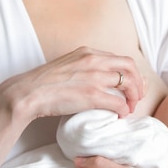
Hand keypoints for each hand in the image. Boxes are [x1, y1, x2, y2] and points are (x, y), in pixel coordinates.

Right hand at [3, 46, 144, 120]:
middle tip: (137, 96)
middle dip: (138, 82)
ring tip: (130, 107)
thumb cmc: (44, 82)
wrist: (28, 92)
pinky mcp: (92, 95)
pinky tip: (120, 115)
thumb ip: (83, 66)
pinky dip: (124, 110)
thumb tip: (96, 76)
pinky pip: (119, 102)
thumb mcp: (67, 64)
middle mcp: (94, 61)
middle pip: (130, 67)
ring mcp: (94, 77)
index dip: (129, 73)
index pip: (119, 59)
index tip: (130, 84)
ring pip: (128, 83)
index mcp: (88, 52)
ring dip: (133, 97)